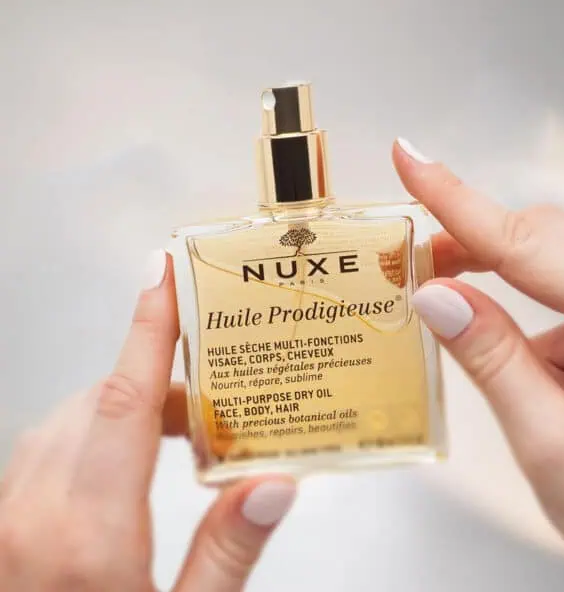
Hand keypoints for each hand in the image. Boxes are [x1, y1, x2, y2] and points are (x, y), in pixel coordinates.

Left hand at [0, 251, 295, 590]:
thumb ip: (227, 552)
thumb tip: (277, 481)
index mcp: (87, 535)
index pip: (124, 399)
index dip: (147, 327)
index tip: (162, 270)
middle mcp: (33, 511)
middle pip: (101, 401)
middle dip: (159, 382)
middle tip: (213, 402)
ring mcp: (6, 515)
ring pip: (70, 418)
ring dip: (126, 407)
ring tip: (181, 430)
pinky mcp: (1, 520)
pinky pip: (47, 446)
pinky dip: (94, 432)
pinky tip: (124, 462)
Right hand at [393, 138, 563, 562]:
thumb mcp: (552, 448)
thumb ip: (492, 363)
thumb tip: (435, 296)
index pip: (528, 242)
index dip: (457, 198)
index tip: (409, 157)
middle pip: (544, 242)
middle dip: (475, 253)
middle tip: (419, 270)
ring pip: (556, 275)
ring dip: (513, 315)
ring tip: (510, 376)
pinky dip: (540, 335)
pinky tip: (549, 388)